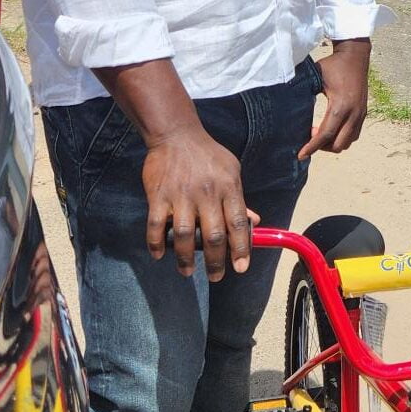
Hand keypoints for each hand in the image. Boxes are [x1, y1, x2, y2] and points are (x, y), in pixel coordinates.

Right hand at [143, 127, 253, 279]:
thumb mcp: (232, 171)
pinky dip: (156, 244)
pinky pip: (157, 226)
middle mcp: (207, 194)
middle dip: (216, 262)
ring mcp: (181, 196)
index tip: (241, 267)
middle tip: (216, 277)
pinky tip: (159, 255)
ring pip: (185, 236)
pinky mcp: (158, 196)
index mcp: (228, 188)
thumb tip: (253, 222)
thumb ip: (239, 199)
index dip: (241, 248)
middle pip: (213, 236)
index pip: (237, 224)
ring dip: (186, 259)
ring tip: (188, 271)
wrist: (176, 134)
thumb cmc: (208, 155)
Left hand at [300, 38, 370, 157]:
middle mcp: (354, 113)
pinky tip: (331, 128)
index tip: (300, 155)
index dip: (312, 146)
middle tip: (309, 136)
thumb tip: (286, 106)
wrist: (356, 55)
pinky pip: (354, 135)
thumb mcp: (315, 77)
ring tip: (320, 132)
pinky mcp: (363, 113)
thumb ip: (303, 92)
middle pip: (338, 144)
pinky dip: (342, 137)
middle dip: (322, 146)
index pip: (325, 134)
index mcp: (340, 105)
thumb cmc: (333, 65)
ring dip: (333, 143)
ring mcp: (361, 114)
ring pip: (348, 142)